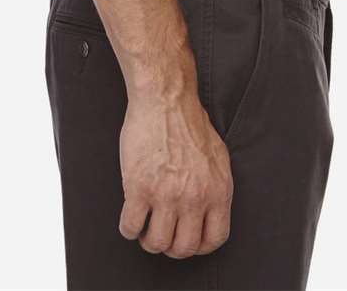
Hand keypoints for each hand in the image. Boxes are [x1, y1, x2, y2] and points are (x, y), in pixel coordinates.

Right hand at [118, 90, 232, 257]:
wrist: (165, 99)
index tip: (187, 240)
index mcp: (218, 190)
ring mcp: (166, 195)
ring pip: (157, 243)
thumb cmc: (189, 122)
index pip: (215, 239)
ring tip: (146, 226)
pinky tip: (131, 216)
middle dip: (171, 246)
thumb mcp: (217, 157)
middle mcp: (195, 197)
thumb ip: (215, 187)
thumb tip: (209, 211)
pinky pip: (131, 227)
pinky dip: (129, 228)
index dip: (199, 246)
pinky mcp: (140, 188)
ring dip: (149, 240)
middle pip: (184, 248)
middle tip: (163, 233)